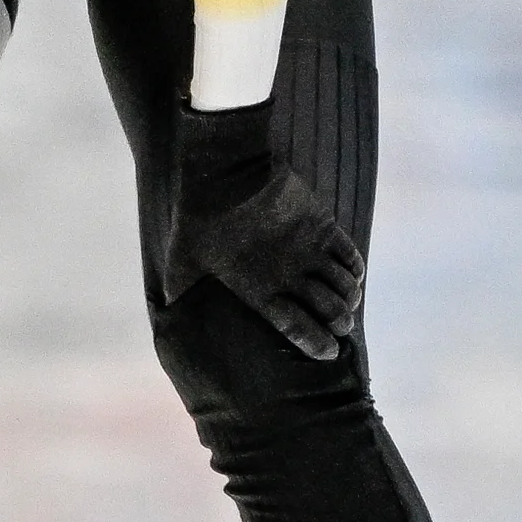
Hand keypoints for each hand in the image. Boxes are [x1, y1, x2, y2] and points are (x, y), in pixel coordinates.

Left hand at [163, 100, 364, 360]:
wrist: (227, 168)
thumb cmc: (200, 215)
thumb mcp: (183, 258)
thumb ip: (179, 287)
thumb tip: (164, 308)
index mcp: (260, 291)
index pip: (301, 330)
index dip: (320, 344)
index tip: (330, 353)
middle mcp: (292, 276)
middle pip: (332, 311)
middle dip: (341, 324)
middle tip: (342, 327)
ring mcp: (311, 250)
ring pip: (346, 286)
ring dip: (351, 300)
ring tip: (349, 305)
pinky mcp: (322, 224)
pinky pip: (350, 256)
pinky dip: (356, 271)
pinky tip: (354, 276)